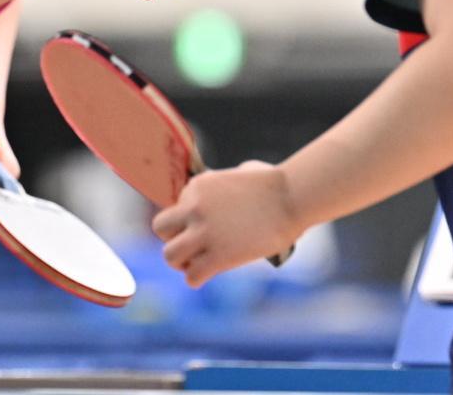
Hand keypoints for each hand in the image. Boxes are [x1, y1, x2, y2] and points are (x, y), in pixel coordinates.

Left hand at [151, 161, 298, 287]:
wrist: (292, 197)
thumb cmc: (274, 184)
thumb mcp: (239, 174)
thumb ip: (222, 186)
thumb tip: (223, 192)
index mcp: (197, 186)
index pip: (176, 208)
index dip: (188, 220)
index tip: (208, 225)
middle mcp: (194, 208)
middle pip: (160, 228)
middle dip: (174, 238)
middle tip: (192, 247)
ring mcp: (204, 232)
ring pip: (169, 255)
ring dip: (181, 262)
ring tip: (197, 263)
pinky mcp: (218, 256)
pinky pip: (192, 276)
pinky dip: (197, 278)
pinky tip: (207, 275)